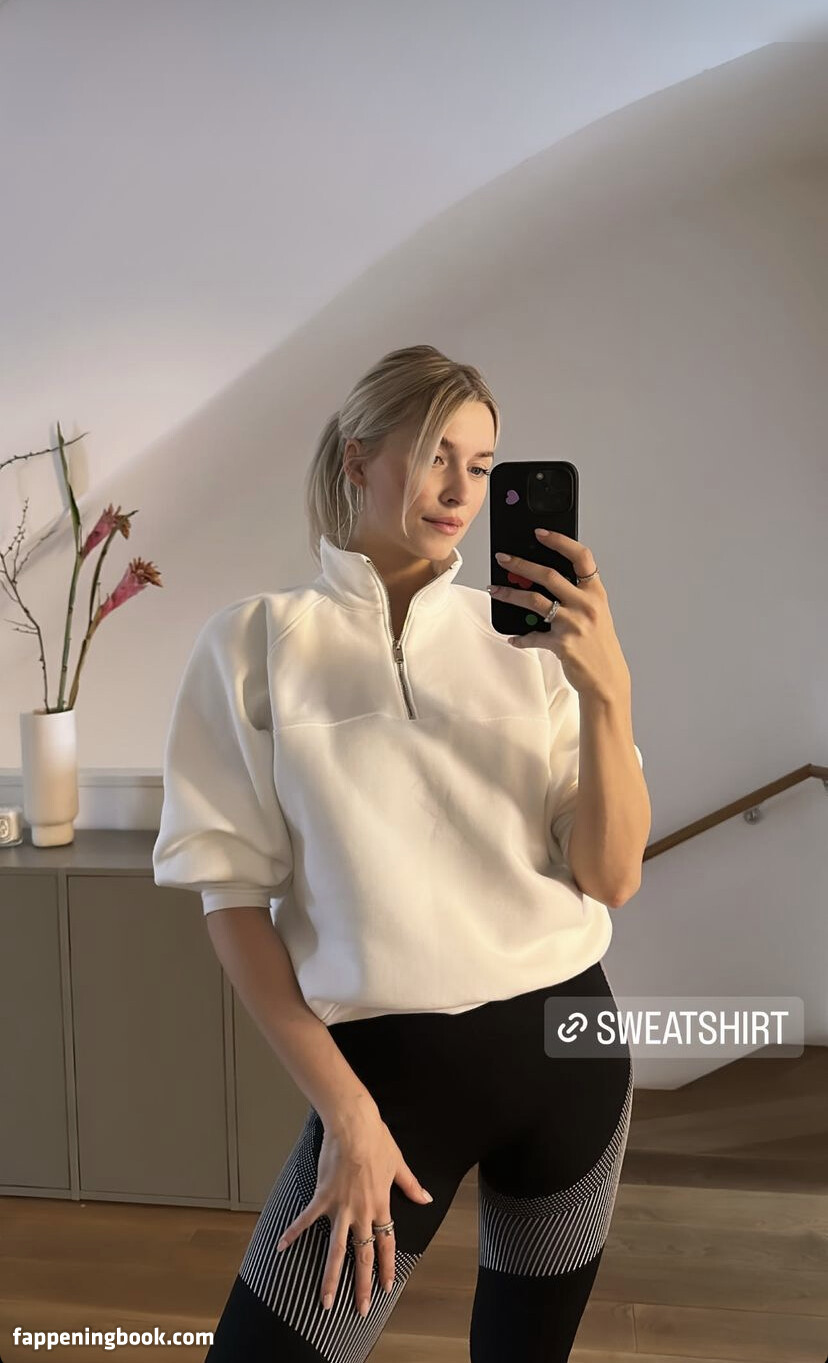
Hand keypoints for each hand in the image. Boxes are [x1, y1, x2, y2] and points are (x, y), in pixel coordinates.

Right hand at [275, 1106, 432, 1316]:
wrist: (353, 1125)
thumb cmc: (377, 1140)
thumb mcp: (398, 1163)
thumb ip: (411, 1185)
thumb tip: (427, 1198)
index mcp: (381, 1205)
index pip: (386, 1244)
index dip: (385, 1267)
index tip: (385, 1288)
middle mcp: (362, 1212)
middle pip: (362, 1256)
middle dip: (361, 1285)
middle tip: (360, 1310)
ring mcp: (341, 1207)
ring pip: (336, 1250)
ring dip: (330, 1278)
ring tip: (326, 1301)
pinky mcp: (322, 1197)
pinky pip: (306, 1220)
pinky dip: (293, 1233)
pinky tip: (281, 1247)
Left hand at [490, 529, 630, 700]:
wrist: (607, 679)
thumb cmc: (598, 645)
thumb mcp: (594, 614)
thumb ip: (575, 596)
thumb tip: (541, 579)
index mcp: (596, 593)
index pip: (581, 557)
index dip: (560, 541)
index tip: (540, 533)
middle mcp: (586, 605)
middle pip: (548, 575)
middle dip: (521, 564)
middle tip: (503, 559)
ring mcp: (574, 624)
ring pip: (534, 601)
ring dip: (510, 594)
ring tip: (494, 590)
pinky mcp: (562, 644)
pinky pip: (533, 636)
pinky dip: (520, 637)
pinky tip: (513, 638)